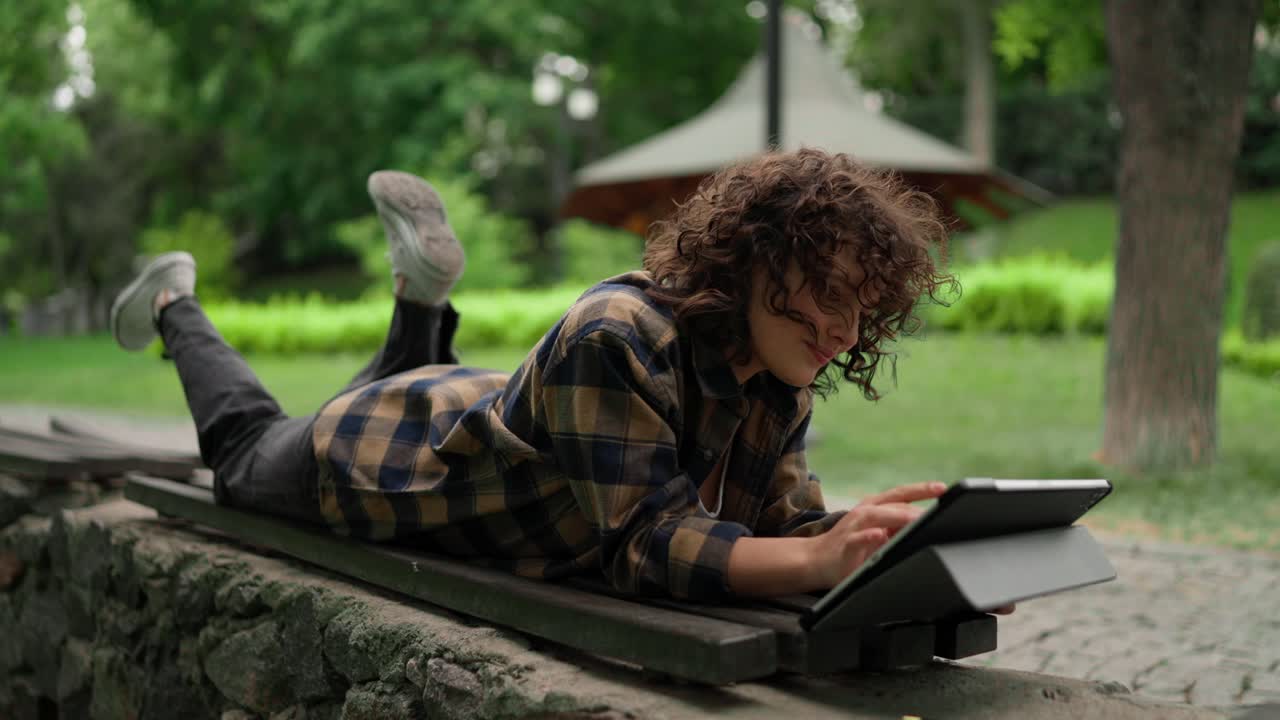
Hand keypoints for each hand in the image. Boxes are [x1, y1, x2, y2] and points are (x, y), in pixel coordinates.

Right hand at [808, 481, 947, 589]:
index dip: (922, 489)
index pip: (901, 494)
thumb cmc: (852, 546)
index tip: (943, 488)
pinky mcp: (844, 546)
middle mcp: (864, 512)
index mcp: (875, 507)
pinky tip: (879, 535)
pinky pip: (856, 540)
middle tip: (939, 508)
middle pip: (892, 502)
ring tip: (915, 518)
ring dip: (896, 516)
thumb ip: (899, 526)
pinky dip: (868, 537)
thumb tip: (927, 524)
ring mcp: (853, 528)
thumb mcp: (879, 533)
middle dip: (915, 505)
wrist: (815, 561)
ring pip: (875, 515)